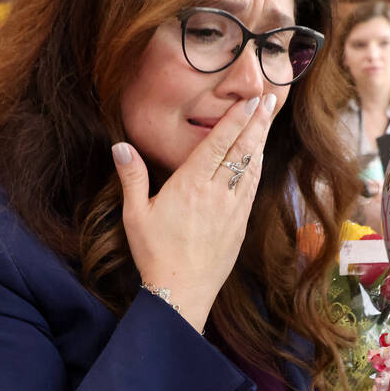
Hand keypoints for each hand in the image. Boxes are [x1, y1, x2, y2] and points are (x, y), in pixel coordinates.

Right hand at [112, 93, 276, 332]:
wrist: (182, 292)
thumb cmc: (155, 254)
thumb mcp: (135, 215)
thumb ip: (132, 178)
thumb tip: (120, 146)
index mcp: (190, 186)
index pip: (217, 144)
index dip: (235, 120)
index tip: (249, 100)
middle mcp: (216, 194)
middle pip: (241, 151)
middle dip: (256, 122)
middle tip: (269, 98)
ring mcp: (232, 209)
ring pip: (251, 167)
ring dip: (260, 141)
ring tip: (268, 119)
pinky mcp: (240, 225)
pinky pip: (252, 189)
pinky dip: (257, 168)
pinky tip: (260, 157)